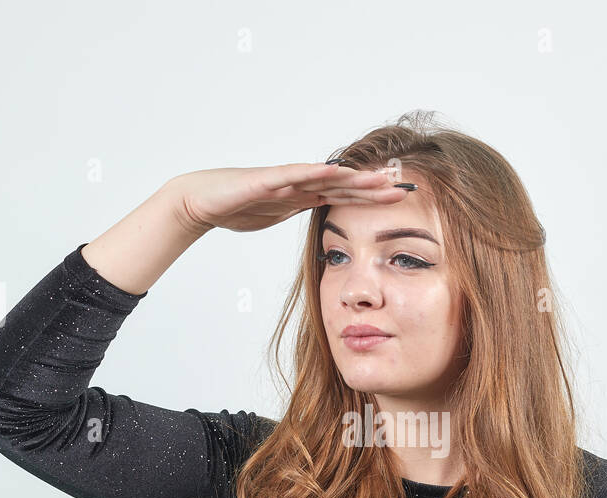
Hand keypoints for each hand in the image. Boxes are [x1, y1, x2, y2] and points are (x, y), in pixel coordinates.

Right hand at [174, 163, 409, 232]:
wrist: (201, 201)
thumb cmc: (235, 207)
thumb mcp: (277, 215)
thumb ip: (298, 212)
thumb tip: (320, 217)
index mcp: (304, 196)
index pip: (346, 197)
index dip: (373, 198)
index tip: (401, 200)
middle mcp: (299, 184)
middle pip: (344, 185)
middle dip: (375, 187)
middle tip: (405, 187)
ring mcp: (284, 180)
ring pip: (325, 177)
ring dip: (354, 178)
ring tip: (380, 178)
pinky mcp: (266, 180)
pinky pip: (293, 175)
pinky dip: (314, 172)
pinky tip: (334, 170)